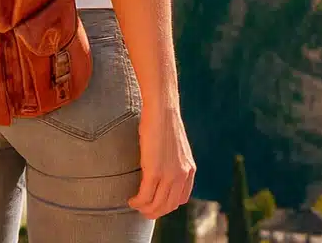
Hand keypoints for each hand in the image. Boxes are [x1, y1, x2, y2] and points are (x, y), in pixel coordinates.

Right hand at [128, 104, 195, 219]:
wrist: (162, 109)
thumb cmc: (165, 123)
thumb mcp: (176, 147)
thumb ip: (174, 162)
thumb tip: (164, 170)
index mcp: (189, 170)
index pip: (180, 200)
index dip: (166, 206)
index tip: (154, 203)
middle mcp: (182, 175)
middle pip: (168, 206)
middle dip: (154, 212)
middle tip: (142, 209)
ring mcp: (170, 175)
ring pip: (156, 205)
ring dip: (144, 209)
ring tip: (135, 204)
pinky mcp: (154, 171)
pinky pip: (145, 197)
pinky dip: (137, 202)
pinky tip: (131, 199)